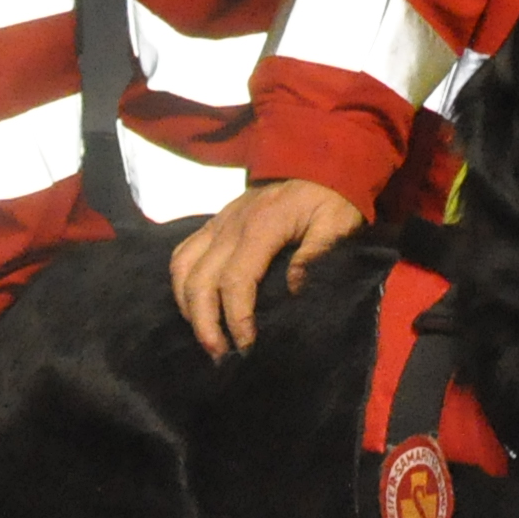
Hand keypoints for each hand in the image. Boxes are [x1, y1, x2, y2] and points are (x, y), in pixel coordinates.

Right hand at [170, 178, 367, 358]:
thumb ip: (317, 253)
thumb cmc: (330, 198)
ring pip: (182, 268)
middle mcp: (230, 224)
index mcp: (262, 226)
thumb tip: (293, 289)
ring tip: (206, 337)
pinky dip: (181, 284)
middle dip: (205, 323)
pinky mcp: (213, 223)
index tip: (247, 346)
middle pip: (200, 280)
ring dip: (188, 307)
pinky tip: (194, 306)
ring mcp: (217, 222)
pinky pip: (182, 254)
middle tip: (220, 355)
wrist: (316, 162)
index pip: (236, 280)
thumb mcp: (337, 222)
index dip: (236, 318)